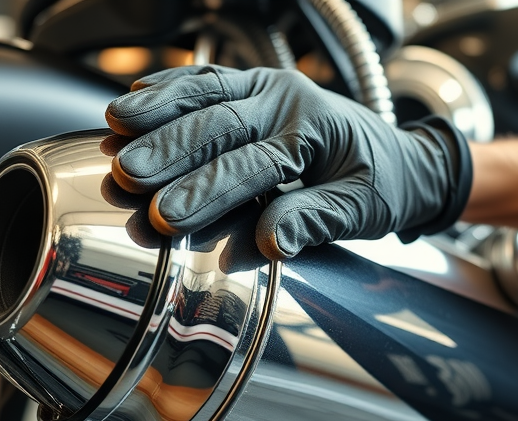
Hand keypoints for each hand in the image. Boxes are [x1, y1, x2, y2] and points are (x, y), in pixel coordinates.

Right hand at [105, 65, 470, 259]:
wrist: (403, 158)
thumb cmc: (382, 186)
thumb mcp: (362, 210)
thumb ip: (316, 222)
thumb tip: (270, 242)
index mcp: (316, 132)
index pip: (255, 162)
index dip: (208, 190)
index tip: (168, 218)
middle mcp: (288, 101)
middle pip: (221, 124)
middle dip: (170, 151)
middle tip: (126, 178)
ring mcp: (268, 88)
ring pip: (207, 91)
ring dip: (159, 110)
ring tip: (113, 129)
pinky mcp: (254, 87)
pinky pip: (207, 81)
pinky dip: (168, 90)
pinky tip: (133, 101)